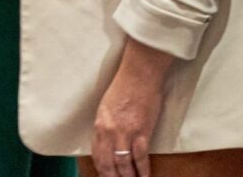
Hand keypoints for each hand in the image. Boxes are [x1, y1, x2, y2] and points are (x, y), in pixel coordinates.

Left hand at [92, 40, 169, 176]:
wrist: (139, 76)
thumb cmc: (123, 88)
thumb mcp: (106, 107)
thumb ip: (106, 126)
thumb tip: (109, 143)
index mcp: (99, 125)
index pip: (97, 154)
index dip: (102, 169)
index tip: (106, 176)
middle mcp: (109, 131)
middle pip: (109, 163)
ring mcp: (125, 133)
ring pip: (124, 164)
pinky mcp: (142, 132)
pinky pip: (140, 157)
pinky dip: (143, 170)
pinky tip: (145, 176)